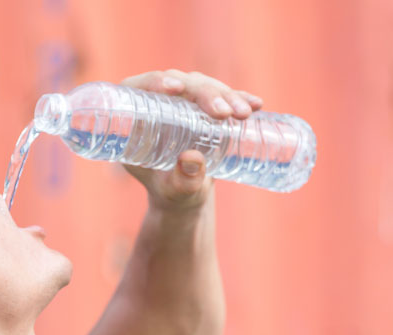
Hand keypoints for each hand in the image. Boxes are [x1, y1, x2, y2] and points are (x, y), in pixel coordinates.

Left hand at [120, 70, 262, 211]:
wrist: (187, 194)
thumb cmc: (171, 192)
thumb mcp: (175, 190)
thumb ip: (182, 180)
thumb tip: (191, 159)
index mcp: (137, 118)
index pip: (139, 88)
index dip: (155, 82)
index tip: (176, 88)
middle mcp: (160, 103)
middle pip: (179, 83)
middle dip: (204, 93)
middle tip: (223, 113)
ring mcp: (185, 102)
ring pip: (202, 85)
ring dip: (225, 95)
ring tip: (243, 114)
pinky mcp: (207, 106)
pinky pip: (223, 96)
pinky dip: (240, 97)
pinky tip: (255, 104)